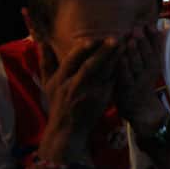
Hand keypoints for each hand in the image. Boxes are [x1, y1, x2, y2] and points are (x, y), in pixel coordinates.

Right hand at [38, 38, 118, 159]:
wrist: (67, 129)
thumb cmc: (58, 102)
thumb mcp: (48, 83)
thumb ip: (46, 61)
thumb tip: (41, 41)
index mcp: (60, 80)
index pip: (70, 62)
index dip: (81, 51)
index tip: (92, 39)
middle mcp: (74, 86)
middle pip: (90, 67)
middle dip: (102, 52)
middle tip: (115, 39)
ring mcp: (89, 94)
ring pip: (104, 74)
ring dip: (115, 59)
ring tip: (125, 45)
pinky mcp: (102, 100)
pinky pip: (112, 82)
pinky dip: (120, 71)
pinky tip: (128, 60)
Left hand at [114, 24, 165, 134]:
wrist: (141, 109)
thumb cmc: (142, 81)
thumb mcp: (150, 65)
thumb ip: (150, 47)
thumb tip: (151, 26)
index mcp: (155, 64)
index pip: (156, 48)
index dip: (152, 36)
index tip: (148, 25)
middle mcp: (149, 72)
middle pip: (147, 54)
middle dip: (143, 41)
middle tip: (136, 28)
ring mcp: (138, 81)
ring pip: (137, 65)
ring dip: (134, 52)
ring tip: (130, 40)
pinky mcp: (127, 90)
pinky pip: (125, 77)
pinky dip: (123, 67)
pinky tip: (118, 59)